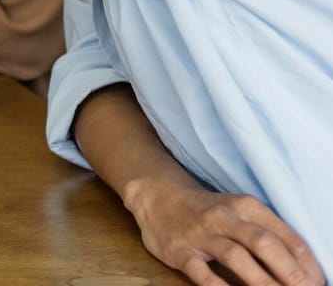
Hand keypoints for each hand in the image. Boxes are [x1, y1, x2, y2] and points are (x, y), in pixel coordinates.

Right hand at [124, 175, 324, 285]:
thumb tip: (303, 269)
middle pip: (264, 244)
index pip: (286, 237)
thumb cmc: (207, 210)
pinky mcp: (179, 250)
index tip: (316, 284)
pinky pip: (201, 271)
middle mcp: (224, 217)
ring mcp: (200, 234)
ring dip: (262, 282)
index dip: (306, 265)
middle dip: (289, 274)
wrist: (156, 195)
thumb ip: (268, 233)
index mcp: (246, 207)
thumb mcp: (239, 211)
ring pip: (236, 257)